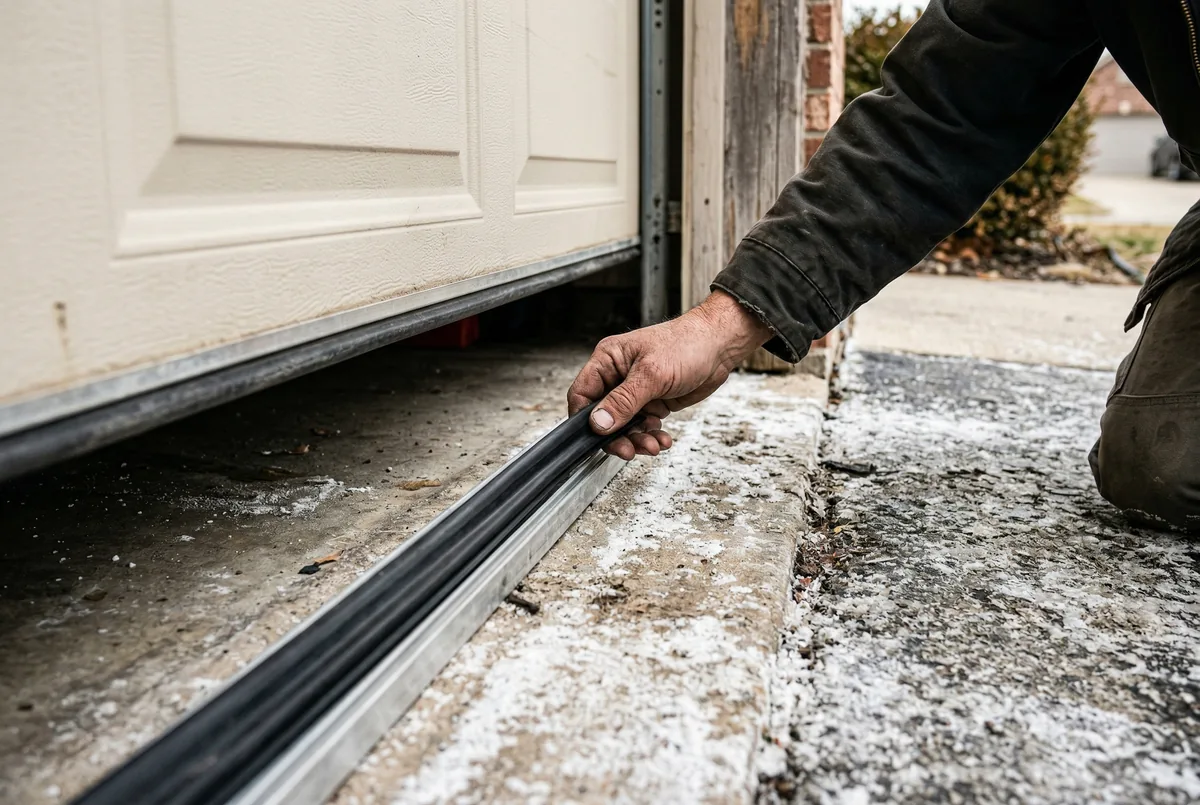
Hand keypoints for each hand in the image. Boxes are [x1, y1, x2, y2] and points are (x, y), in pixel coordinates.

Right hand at [567, 290, 772, 459]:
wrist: (719, 347)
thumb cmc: (687, 344)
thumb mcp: (651, 375)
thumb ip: (623, 401)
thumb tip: (598, 423)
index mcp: (608, 360)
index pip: (582, 394)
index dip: (585, 419)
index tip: (597, 438)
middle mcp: (618, 376)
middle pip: (603, 415)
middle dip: (616, 436)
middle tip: (628, 450)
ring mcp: (636, 390)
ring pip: (624, 425)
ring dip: (637, 439)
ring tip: (653, 444)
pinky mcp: (652, 401)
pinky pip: (643, 426)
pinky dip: (651, 435)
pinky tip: (662, 438)